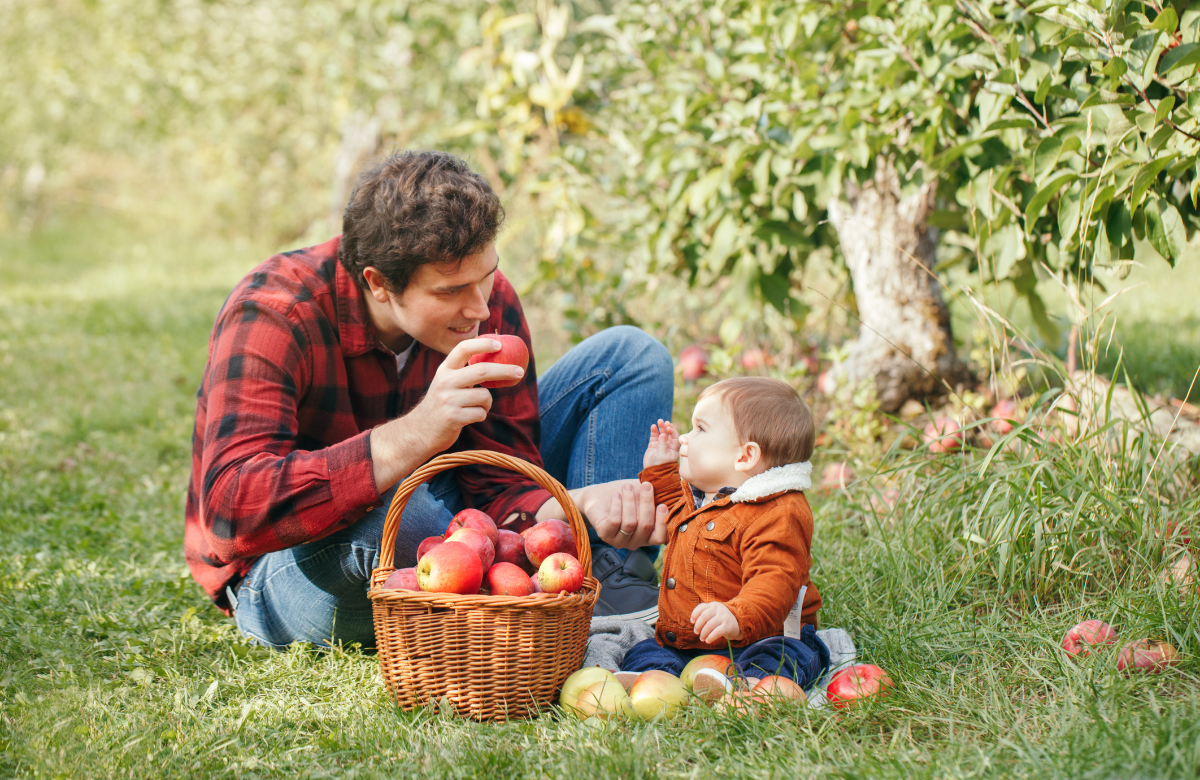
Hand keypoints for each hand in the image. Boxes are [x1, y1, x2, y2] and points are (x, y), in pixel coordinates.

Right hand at [409, 337, 525, 452]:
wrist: (421, 430)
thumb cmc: (442, 404)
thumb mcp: (446, 383)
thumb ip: (464, 373)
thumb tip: (495, 359)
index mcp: (445, 370)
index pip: (463, 349)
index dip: (483, 344)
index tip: (499, 344)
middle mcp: (445, 381)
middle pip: (482, 370)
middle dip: (504, 370)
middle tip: (519, 372)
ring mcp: (448, 400)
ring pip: (484, 396)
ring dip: (487, 403)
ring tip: (477, 408)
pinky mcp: (453, 417)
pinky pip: (481, 413)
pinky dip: (481, 415)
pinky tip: (469, 417)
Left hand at [585, 481, 668, 549]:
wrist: (599, 496)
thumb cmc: (627, 495)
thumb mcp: (644, 494)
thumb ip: (659, 494)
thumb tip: (673, 484)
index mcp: (649, 535)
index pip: (661, 537)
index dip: (663, 522)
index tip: (662, 504)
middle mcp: (636, 541)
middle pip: (646, 526)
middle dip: (646, 503)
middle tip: (646, 485)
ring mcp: (620, 541)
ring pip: (630, 523)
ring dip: (630, 501)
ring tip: (627, 487)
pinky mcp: (604, 535)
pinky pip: (614, 522)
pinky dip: (617, 506)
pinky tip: (616, 495)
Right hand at [642, 419, 679, 468]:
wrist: (652, 472)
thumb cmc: (660, 465)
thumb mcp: (662, 455)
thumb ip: (662, 444)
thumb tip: (663, 434)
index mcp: (674, 449)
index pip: (675, 438)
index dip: (673, 432)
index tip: (669, 427)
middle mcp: (668, 446)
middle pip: (669, 434)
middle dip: (667, 427)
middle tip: (665, 422)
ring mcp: (661, 445)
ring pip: (662, 434)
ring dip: (661, 427)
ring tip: (659, 421)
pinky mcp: (654, 445)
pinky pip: (654, 436)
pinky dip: (654, 431)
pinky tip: (653, 426)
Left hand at [691, 602, 742, 643]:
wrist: (738, 624)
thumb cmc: (721, 620)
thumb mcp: (714, 613)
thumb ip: (705, 615)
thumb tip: (694, 623)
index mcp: (713, 605)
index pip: (701, 607)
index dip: (694, 615)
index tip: (692, 622)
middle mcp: (718, 609)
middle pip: (703, 616)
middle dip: (698, 626)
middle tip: (696, 632)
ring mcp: (724, 617)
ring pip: (709, 625)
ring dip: (703, 634)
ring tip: (702, 639)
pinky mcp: (728, 626)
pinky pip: (716, 632)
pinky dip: (710, 637)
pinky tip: (708, 641)